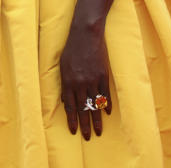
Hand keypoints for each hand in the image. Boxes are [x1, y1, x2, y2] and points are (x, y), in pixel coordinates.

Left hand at [59, 25, 111, 140]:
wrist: (86, 34)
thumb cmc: (72, 48)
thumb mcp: (62, 65)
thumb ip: (64, 83)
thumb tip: (64, 100)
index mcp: (68, 81)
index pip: (70, 106)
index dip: (72, 120)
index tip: (74, 131)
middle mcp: (80, 83)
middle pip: (83, 108)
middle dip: (85, 124)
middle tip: (89, 136)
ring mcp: (92, 79)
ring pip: (95, 104)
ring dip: (97, 119)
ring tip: (99, 131)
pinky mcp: (103, 75)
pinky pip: (105, 94)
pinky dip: (106, 104)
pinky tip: (107, 113)